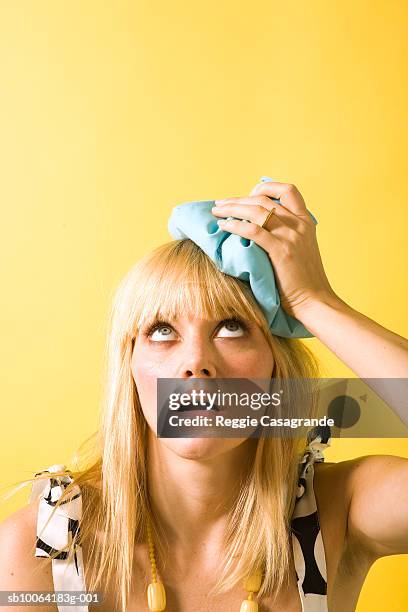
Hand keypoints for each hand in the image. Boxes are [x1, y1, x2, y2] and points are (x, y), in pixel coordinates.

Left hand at [211, 180, 339, 320]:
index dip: (266, 187)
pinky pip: (253, 230)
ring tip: (217, 211)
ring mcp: (291, 236)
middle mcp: (299, 225)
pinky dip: (235, 225)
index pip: (288, 190)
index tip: (249, 195)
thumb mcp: (302, 250)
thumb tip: (261, 227)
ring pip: (256, 211)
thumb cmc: (305, 281)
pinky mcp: (281, 250)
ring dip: (232, 208)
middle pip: (264, 199)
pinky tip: (223, 225)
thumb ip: (288, 235)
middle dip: (238, 199)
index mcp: (306, 222)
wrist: (315, 301)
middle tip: (221, 204)